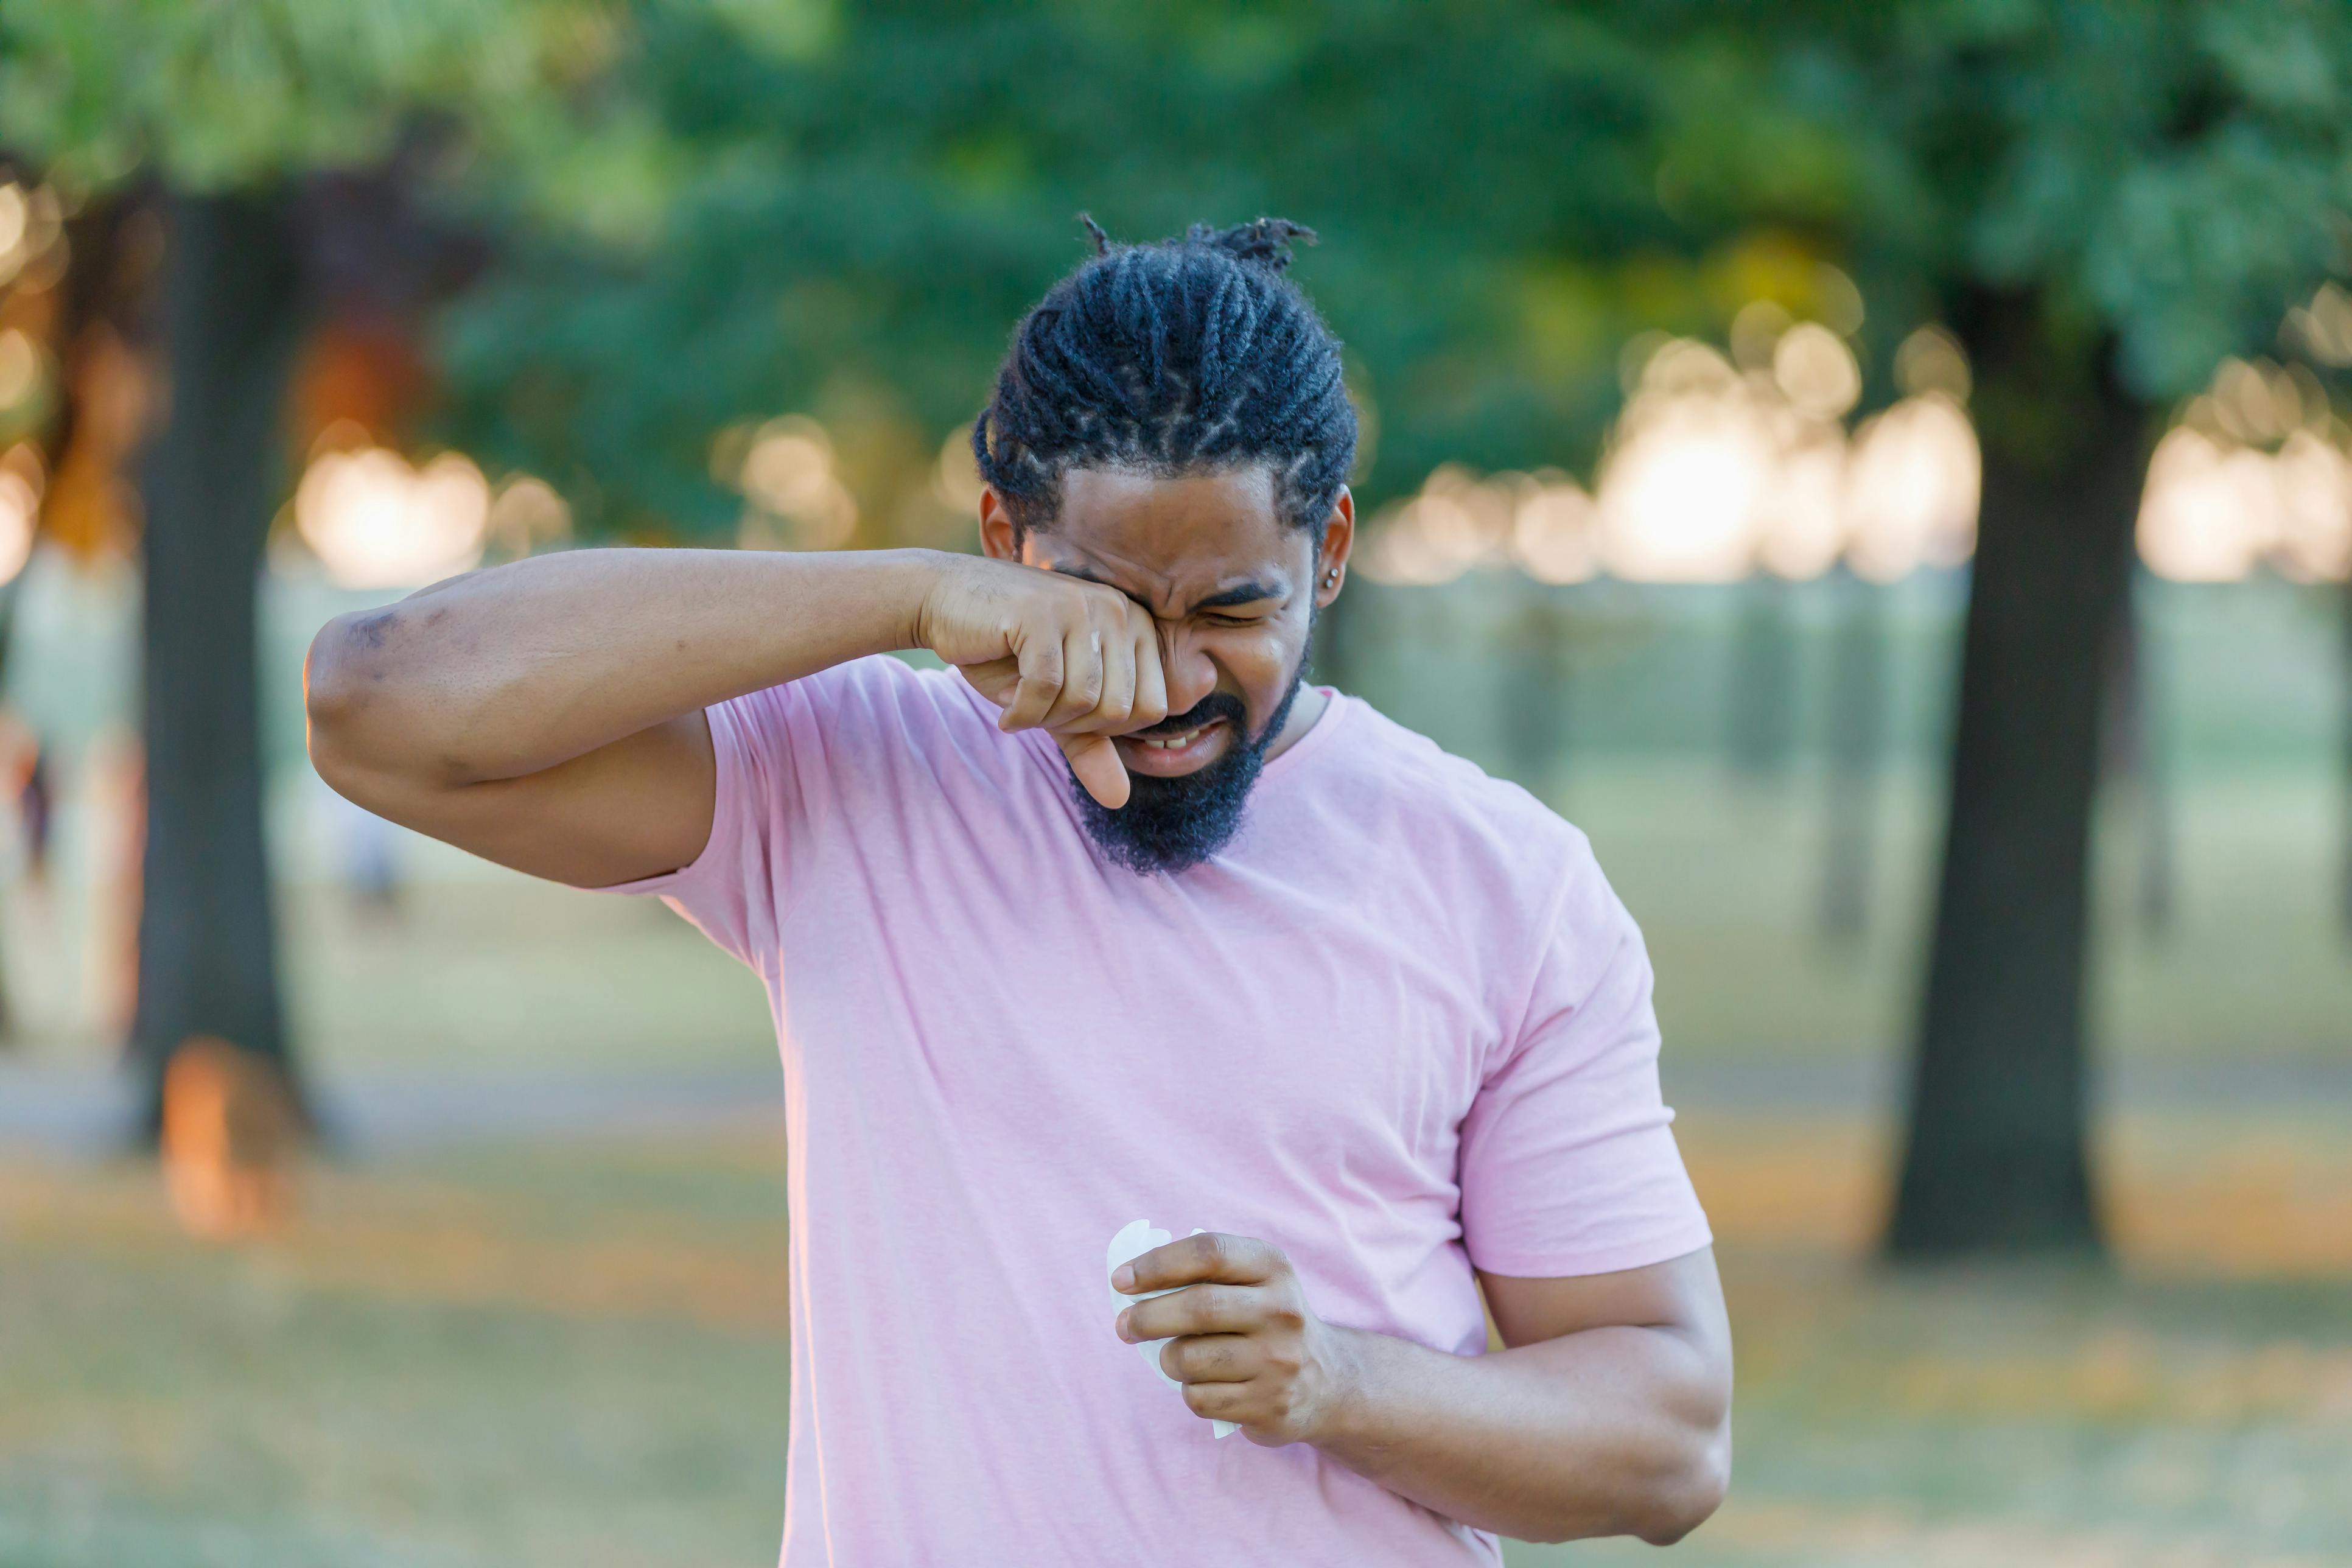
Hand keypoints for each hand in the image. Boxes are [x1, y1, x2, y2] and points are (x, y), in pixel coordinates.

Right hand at [911, 554, 1167, 807]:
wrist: (944, 602)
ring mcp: (1080, 606)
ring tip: (1019, 702)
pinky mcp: (1041, 613)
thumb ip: (1090, 745)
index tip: (1065, 712)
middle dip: (1073, 724)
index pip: (1151, 708)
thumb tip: (1119, 799)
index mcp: (1136, 627)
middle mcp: (1118, 611)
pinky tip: (1005, 706)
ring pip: (1084, 700)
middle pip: (1120, 709)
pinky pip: (1046, 687)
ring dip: (1044, 718)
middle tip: (1038, 709)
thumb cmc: (1004, 652)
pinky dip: (1022, 712)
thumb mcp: (1055, 704)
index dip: (1104, 728)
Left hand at [1113, 1232, 1357, 1445]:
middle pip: (1198, 1307)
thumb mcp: (1252, 1282)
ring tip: (1176, 1357)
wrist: (1328, 1381)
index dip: (1157, 1263)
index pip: (1209, 1252)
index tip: (1121, 1280)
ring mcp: (1280, 1361)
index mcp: (1274, 1267)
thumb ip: (1201, 1275)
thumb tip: (1130, 1283)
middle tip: (1123, 1325)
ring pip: (1191, 1359)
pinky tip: (1207, 1384)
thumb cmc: (1265, 1320)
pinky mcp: (1271, 1405)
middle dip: (1147, 1317)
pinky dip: (1189, 1392)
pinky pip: (1201, 1399)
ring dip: (1168, 1359)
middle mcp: (1283, 1311)